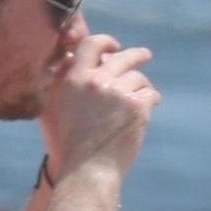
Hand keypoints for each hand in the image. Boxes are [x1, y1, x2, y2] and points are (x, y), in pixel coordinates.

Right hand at [40, 30, 159, 182]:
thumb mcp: (57, 106)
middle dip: (136, 55)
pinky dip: (152, 100)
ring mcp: (119, 93)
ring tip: (145, 94)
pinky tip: (152, 104)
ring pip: (138, 78)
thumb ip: (65, 80)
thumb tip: (75, 57)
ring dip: (142, 86)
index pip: (91, 44)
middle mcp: (97, 82)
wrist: (88, 169)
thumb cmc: (70, 143)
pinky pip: (150, 94)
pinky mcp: (137, 106)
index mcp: (75, 79)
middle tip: (145, 55)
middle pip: (122, 57)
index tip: (114, 45)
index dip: (106, 41)